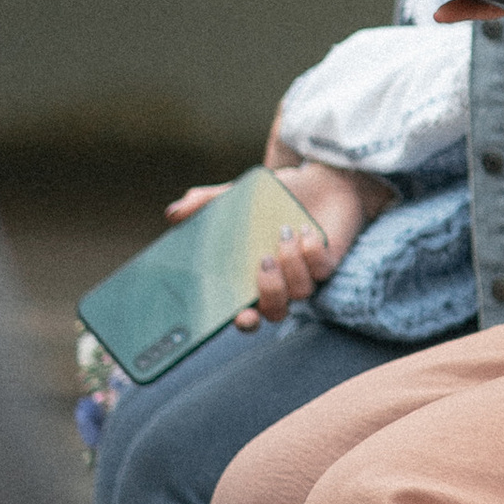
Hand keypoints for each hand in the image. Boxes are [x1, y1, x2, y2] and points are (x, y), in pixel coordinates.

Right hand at [215, 161, 389, 327]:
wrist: (320, 181)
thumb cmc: (274, 198)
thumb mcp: (237, 197)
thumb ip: (206, 204)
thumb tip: (174, 213)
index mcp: (252, 278)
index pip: (245, 314)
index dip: (242, 322)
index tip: (240, 315)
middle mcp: (280, 283)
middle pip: (275, 312)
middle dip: (269, 294)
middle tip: (263, 263)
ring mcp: (306, 275)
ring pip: (300, 292)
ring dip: (290, 263)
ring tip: (283, 231)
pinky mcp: (329, 262)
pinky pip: (321, 270)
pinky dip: (311, 251)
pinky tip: (304, 229)